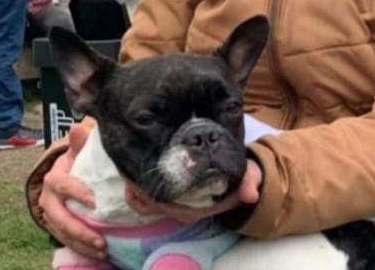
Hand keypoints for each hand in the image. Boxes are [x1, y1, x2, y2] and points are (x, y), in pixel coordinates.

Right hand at [39, 124, 107, 260]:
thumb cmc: (76, 163)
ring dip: (82, 244)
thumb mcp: (78, 152)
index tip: (95, 201)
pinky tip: (98, 254)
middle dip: (80, 230)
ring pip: (62, 233)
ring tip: (103, 250)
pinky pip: (66, 241)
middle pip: (60, 217)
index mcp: (54, 178)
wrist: (64, 179)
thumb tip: (77, 126)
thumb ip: (80, 143)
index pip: (63, 185)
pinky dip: (81, 249)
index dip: (77, 192)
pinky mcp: (55, 227)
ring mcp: (51, 215)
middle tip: (102, 240)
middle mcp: (48, 198)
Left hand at [123, 159, 262, 223]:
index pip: (164, 203)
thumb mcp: (246, 177)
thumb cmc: (238, 179)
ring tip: (124, 165)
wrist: (239, 183)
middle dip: (133, 185)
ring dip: (132, 186)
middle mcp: (181, 210)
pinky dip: (137, 187)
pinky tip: (132, 169)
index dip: (146, 191)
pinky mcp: (171, 199)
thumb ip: (248, 182)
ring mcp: (174, 206)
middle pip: (148, 203)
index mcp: (195, 208)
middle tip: (123, 163)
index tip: (133, 175)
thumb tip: (251, 193)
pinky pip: (147, 199)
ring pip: (144, 202)